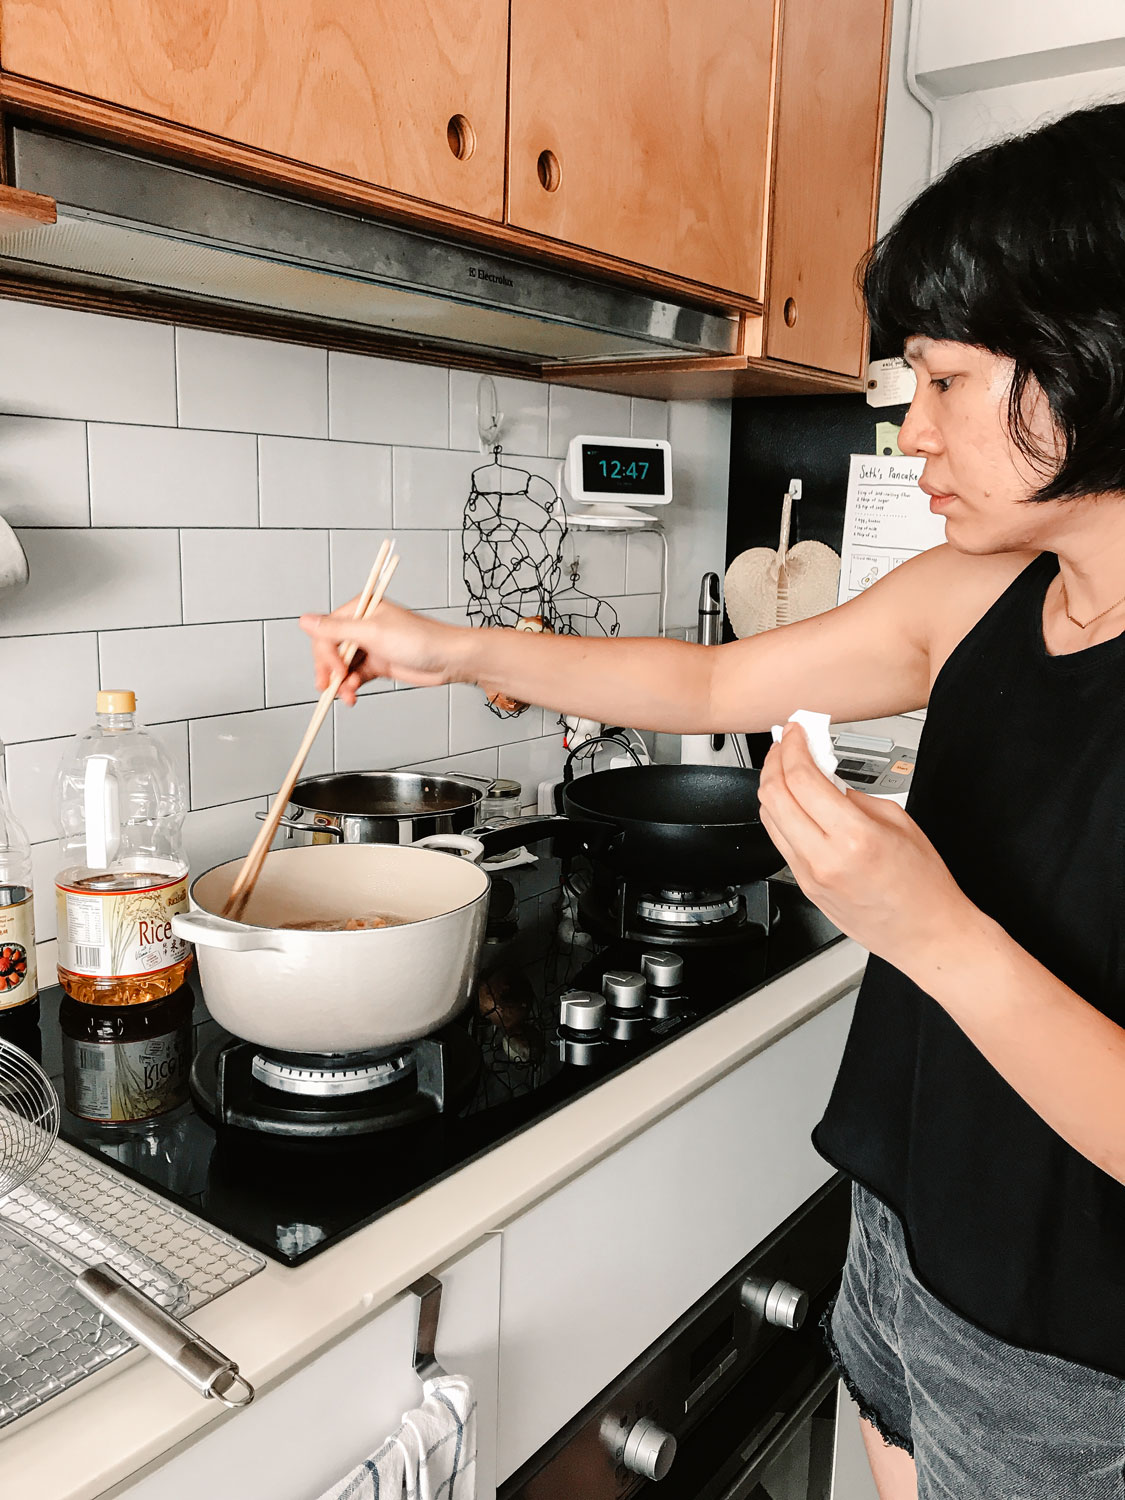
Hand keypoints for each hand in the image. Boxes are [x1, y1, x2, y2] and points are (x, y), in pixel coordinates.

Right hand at [300, 597, 466, 704]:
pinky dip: (351, 687)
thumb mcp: (373, 633)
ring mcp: (370, 646)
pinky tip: (353, 695)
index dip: (325, 653)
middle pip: (330, 650)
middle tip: (330, 687)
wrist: (448, 659)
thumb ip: (337, 630)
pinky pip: (355, 676)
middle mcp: (362, 626)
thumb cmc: (419, 639)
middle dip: (329, 671)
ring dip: (340, 683)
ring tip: (347, 696)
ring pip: (342, 667)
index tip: (334, 669)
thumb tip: (305, 621)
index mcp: (359, 610)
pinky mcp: (378, 664)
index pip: (326, 631)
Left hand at [757, 724, 968, 970]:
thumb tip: (825, 777)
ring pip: (769, 818)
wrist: (928, 935)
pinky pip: (780, 841)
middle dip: (775, 760)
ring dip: (772, 785)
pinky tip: (793, 801)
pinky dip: (780, 813)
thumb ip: (856, 796)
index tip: (796, 731)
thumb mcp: (899, 823)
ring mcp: (809, 876)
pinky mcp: (805, 887)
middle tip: (787, 743)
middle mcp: (824, 859)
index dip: (794, 746)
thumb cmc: (925, 886)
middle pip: (774, 795)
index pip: (802, 779)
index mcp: (853, 838)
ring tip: (786, 767)